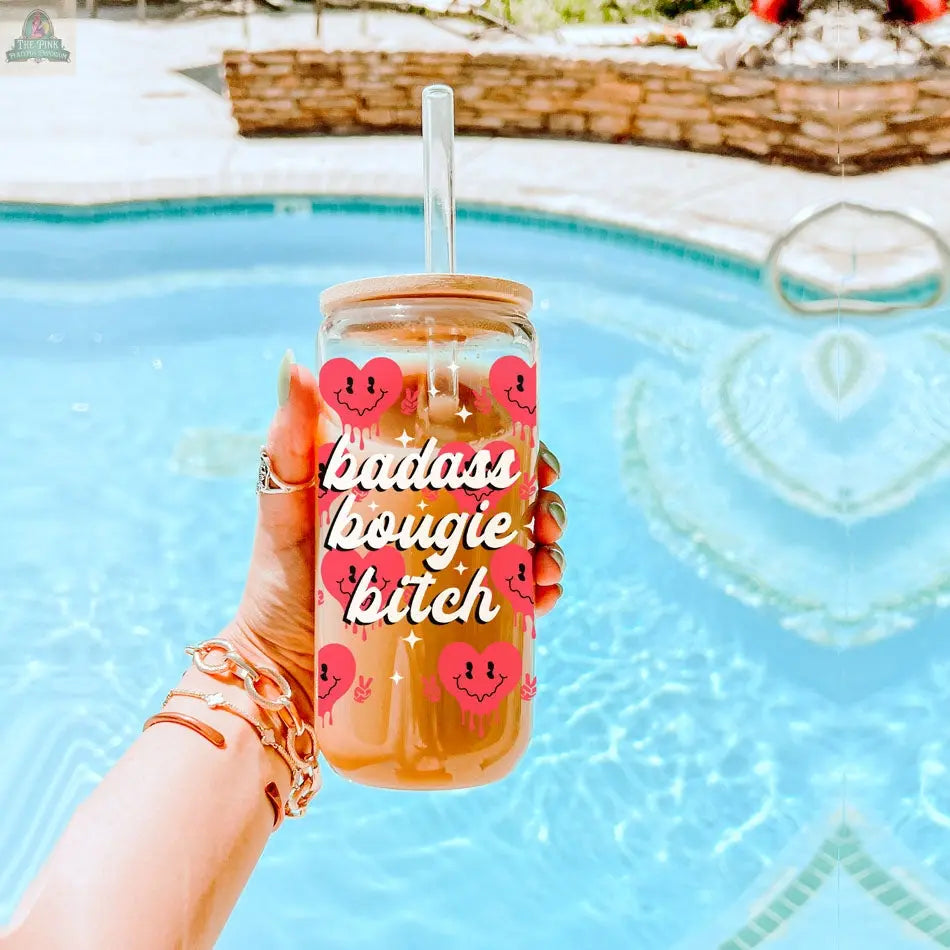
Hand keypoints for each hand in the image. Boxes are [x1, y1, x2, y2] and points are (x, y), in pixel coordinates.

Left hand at [225, 354, 566, 720]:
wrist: (281, 667)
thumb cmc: (277, 578)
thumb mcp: (285, 502)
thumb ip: (288, 441)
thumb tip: (294, 362)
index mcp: (407, 482)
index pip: (472, 447)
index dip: (516, 440)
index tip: (535, 447)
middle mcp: (436, 519)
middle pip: (510, 493)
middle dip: (545, 496)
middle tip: (548, 513)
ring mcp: (451, 567)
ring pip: (521, 542)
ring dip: (550, 543)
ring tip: (548, 560)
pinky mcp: (458, 614)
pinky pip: (514, 597)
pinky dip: (541, 590)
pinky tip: (547, 593)